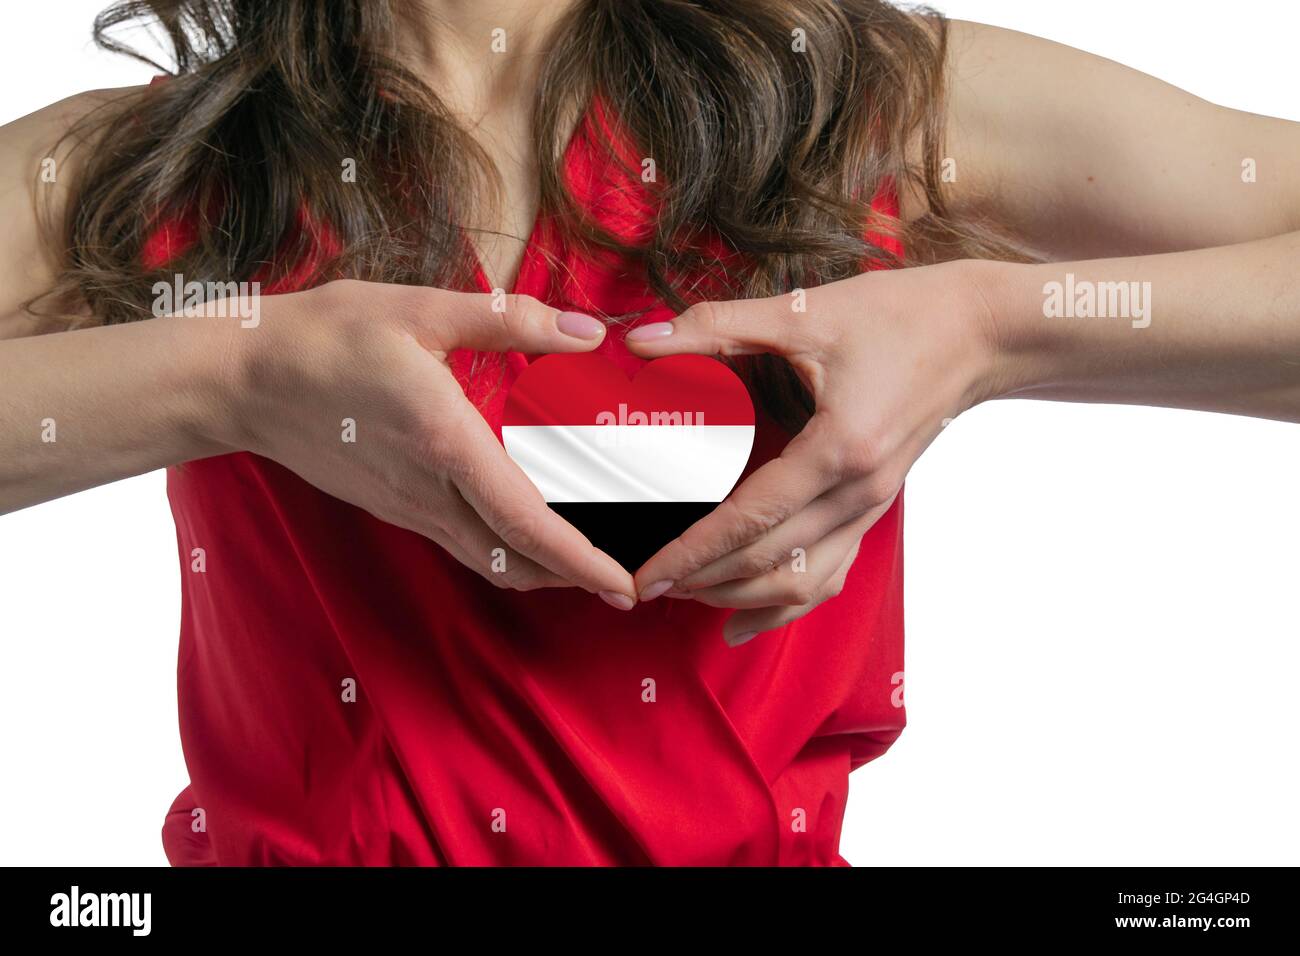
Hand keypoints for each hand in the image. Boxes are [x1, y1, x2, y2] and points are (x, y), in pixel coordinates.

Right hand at [219, 279, 636, 606]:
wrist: (241, 379)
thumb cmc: (326, 336)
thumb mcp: (419, 309)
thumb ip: (509, 320)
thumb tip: (585, 332)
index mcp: (445, 443)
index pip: (525, 522)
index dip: (581, 560)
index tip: (624, 585)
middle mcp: (429, 491)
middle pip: (515, 560)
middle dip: (577, 578)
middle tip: (629, 578)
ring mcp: (408, 507)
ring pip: (489, 561)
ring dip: (543, 570)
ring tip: (591, 561)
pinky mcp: (394, 507)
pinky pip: (463, 545)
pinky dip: (508, 552)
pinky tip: (530, 530)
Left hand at [625, 260, 1006, 641]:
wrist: (981, 332)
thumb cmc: (899, 316)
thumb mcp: (804, 313)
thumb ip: (718, 326)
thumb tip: (643, 338)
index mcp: (840, 449)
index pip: (751, 519)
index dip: (694, 551)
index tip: (649, 575)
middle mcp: (860, 492)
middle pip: (771, 561)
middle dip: (704, 580)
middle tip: (647, 586)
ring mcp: (873, 507)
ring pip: (802, 581)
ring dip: (741, 596)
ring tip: (688, 594)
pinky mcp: (875, 508)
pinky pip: (829, 573)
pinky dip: (786, 603)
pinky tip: (744, 620)